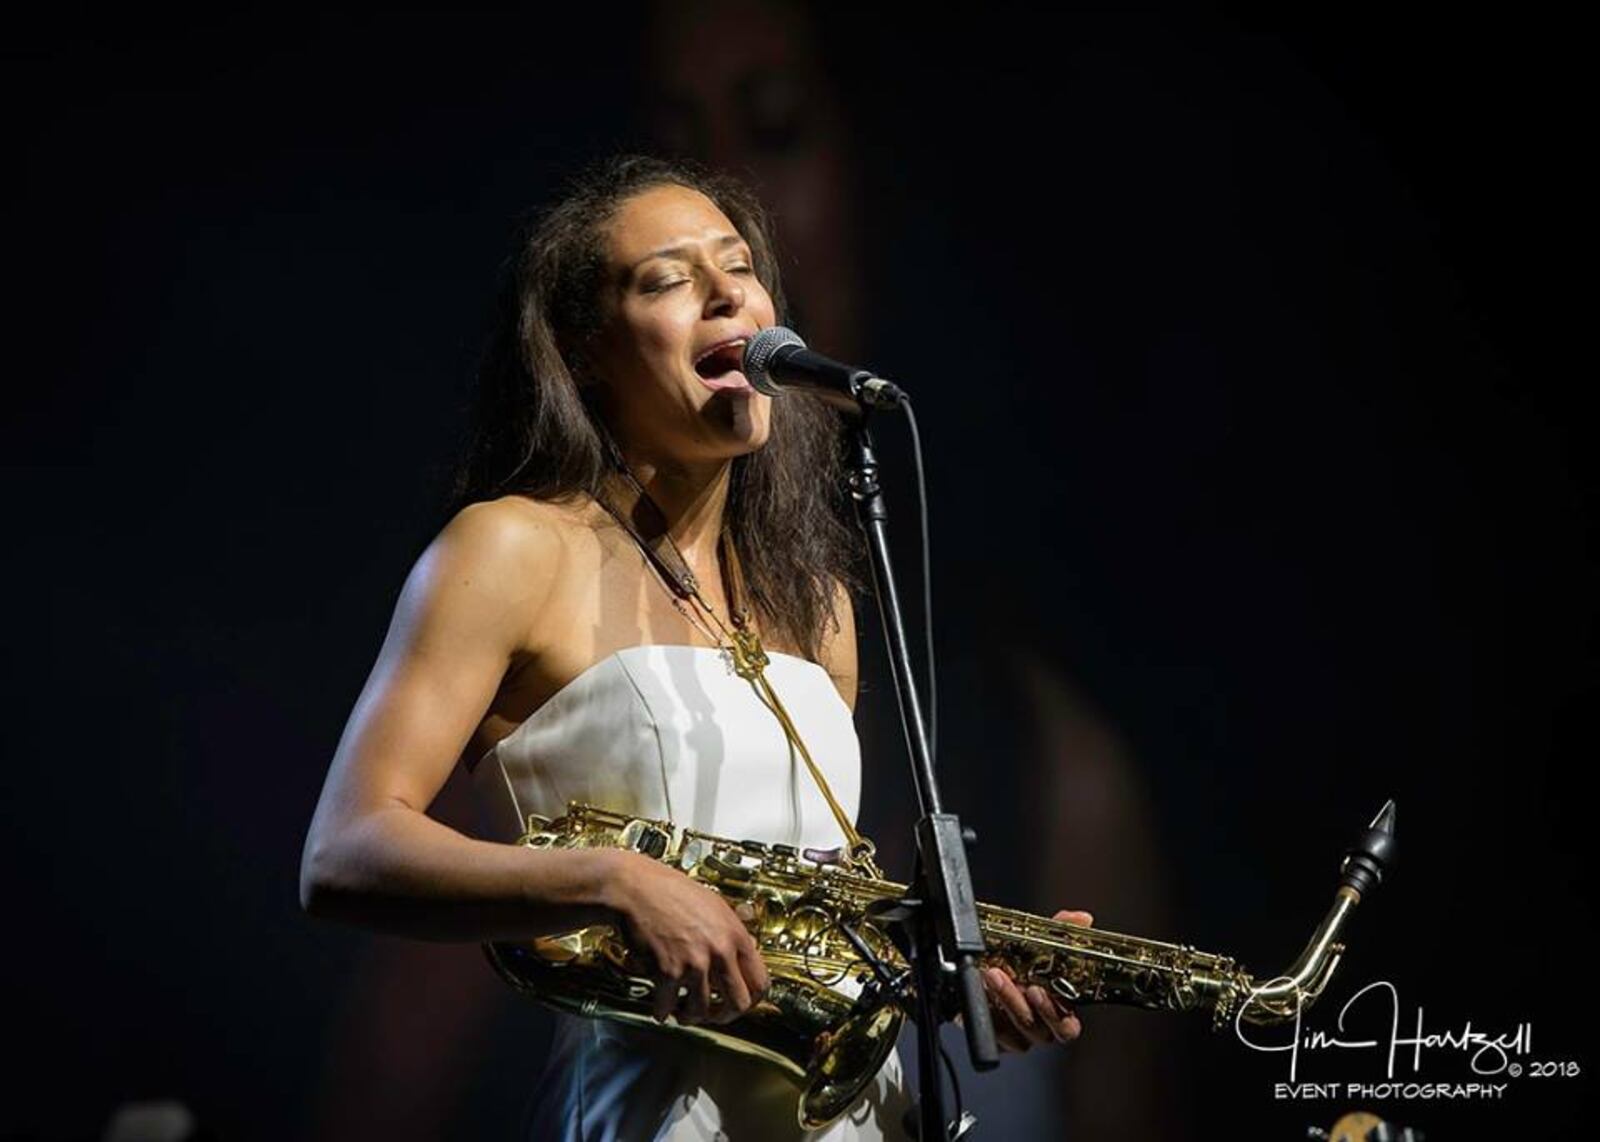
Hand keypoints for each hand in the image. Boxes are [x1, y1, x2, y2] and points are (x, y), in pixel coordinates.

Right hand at [606, 851, 770, 1026]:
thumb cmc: (671, 892)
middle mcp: (719, 950)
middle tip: (714, 1015)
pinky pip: (668, 1006)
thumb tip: (743, 955)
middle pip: (738, 1004)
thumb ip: (730, 933)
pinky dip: (662, 1011)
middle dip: (724, 1015)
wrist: (636, 888)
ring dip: (690, 1016)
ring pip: (702, 1011)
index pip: (760, 982)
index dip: (751, 1000)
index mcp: (735, 935)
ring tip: (682, 1011)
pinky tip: (660, 1006)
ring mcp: (694, 962)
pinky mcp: (667, 971)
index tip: (740, 1004)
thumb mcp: (714, 906)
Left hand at [981, 909, 1092, 1052]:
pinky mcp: (995, 1038)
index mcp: (1059, 1012)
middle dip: (1023, 1004)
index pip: (1067, 1026)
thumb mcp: (1039, 945)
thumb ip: (1061, 933)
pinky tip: (979, 989)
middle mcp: (1041, 1029)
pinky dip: (984, 1009)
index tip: (1041, 990)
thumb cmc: (1020, 965)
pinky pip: (990, 1033)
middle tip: (1015, 980)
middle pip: (1039, 1030)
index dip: (1057, 1014)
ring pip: (1013, 1031)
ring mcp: (1017, 1036)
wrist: (985, 974)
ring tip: (992, 974)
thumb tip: (1082, 918)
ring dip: (1003, 1001)